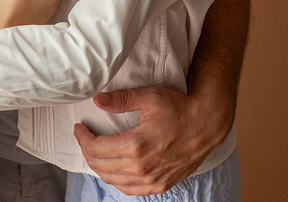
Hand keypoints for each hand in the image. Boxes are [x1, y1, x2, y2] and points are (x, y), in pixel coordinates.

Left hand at [73, 83, 233, 195]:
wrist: (207, 125)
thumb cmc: (180, 108)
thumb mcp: (149, 97)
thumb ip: (121, 99)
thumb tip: (97, 100)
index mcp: (136, 145)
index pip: (96, 149)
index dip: (82, 138)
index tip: (80, 127)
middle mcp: (142, 167)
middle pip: (100, 166)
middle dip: (86, 150)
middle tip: (85, 137)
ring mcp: (151, 180)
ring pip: (112, 180)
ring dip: (98, 166)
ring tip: (95, 150)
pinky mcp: (160, 185)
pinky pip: (129, 190)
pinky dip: (115, 180)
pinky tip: (113, 168)